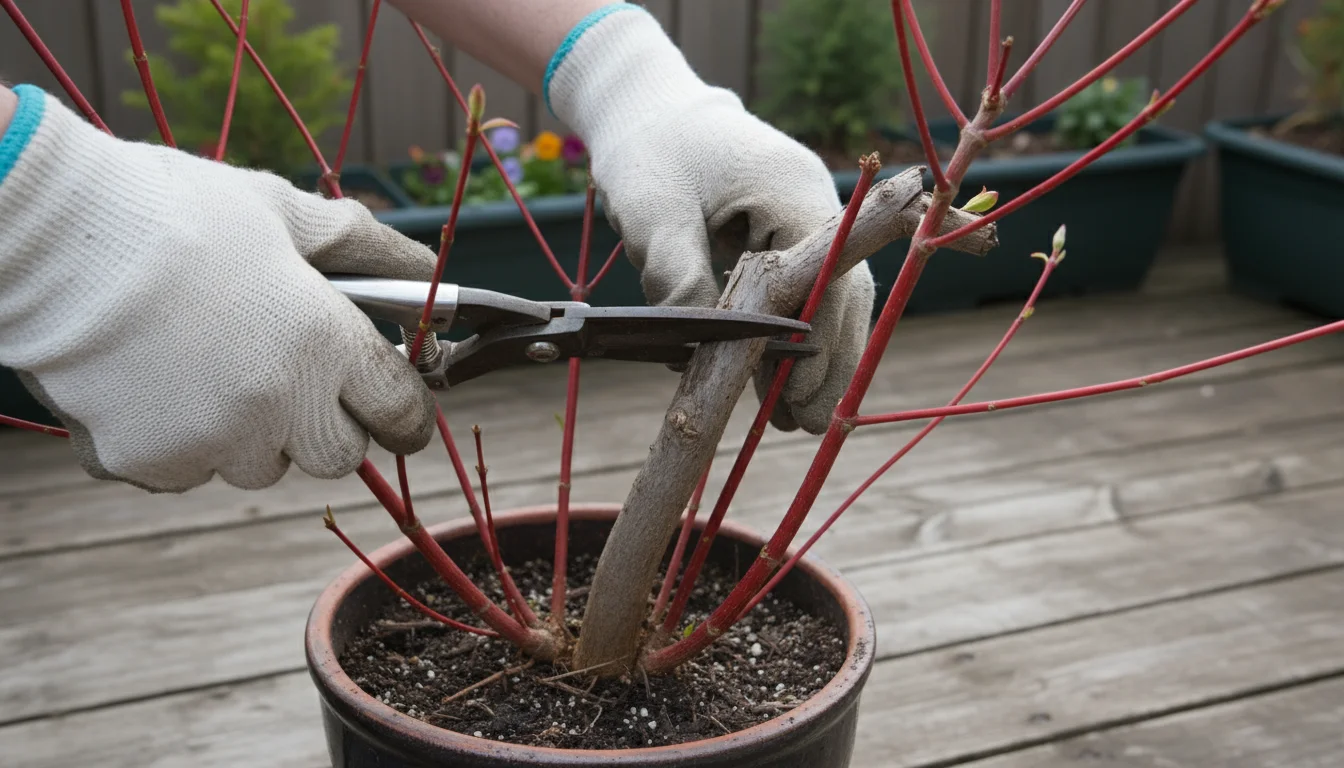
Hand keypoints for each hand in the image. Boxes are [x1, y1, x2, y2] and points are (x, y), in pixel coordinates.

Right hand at [0, 86, 438, 491]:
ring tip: (209, 364)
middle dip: (327, 422)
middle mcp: (276, 407)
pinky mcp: (146, 464)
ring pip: (260, 466)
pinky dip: (180, 441)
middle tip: (293, 374)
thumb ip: (366, 248)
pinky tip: (154, 381)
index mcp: (324, 344)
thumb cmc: (174, 211)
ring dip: (252, 433)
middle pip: (338, 455)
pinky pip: (187, 471)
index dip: (407, 411)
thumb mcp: (284, 211)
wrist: (49, 232)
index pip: (401, 412)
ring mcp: (209, 443)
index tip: (398, 407)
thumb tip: (431, 274)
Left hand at [546, 5, 874, 433]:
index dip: (817, 345)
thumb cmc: (650, 153)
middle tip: (802, 424)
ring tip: (792, 417)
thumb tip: (701, 343)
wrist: (650, 111)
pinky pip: (805, 292)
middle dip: (826, 364)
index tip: (795, 397)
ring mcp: (805, 220)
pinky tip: (776, 380)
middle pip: (841, 296)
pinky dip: (793, 336)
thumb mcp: (653, 213)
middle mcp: (814, 206)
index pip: (826, 280)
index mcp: (793, 192)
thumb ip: (679, 274)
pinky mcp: (786, 235)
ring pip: (829, 299)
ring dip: (814, 357)